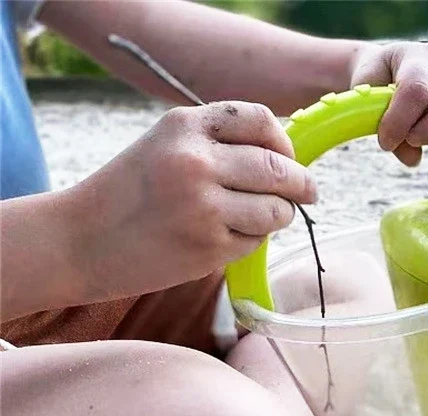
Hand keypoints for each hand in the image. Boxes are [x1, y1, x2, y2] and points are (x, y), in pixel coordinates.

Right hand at [72, 101, 315, 299]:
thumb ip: (219, 144)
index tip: (291, 158)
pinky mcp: (208, 246)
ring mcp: (204, 206)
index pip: (262, 120)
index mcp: (185, 125)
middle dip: (301, 184)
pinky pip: (255, 241)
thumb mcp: (166, 146)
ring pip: (276, 210)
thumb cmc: (129, 194)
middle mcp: (196, 161)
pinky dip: (250, 241)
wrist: (81, 240)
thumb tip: (287, 159)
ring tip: (259, 219)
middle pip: (279, 168)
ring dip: (278, 216)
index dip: (286, 142)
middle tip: (308, 194)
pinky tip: (221, 239)